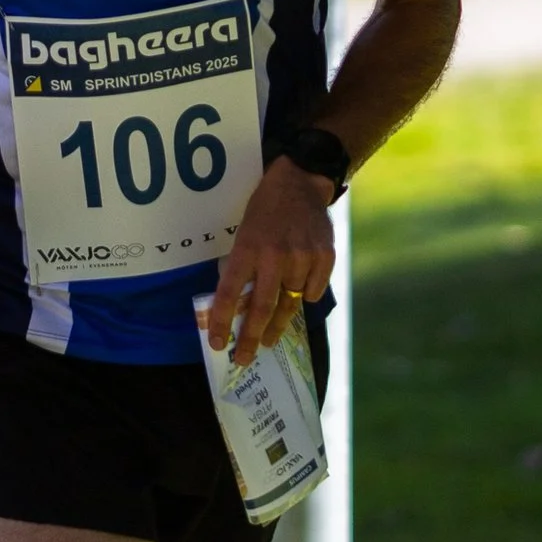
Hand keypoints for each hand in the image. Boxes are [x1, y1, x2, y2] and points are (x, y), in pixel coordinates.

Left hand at [205, 157, 336, 363]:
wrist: (300, 183)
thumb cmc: (265, 210)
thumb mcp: (243, 233)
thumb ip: (242, 266)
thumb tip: (236, 306)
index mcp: (248, 248)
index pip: (230, 294)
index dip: (222, 322)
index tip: (217, 344)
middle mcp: (275, 256)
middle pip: (262, 309)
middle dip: (251, 339)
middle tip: (245, 358)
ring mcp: (302, 257)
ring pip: (289, 304)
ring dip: (278, 325)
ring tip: (270, 337)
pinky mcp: (324, 257)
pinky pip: (312, 291)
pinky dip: (304, 296)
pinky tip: (298, 293)